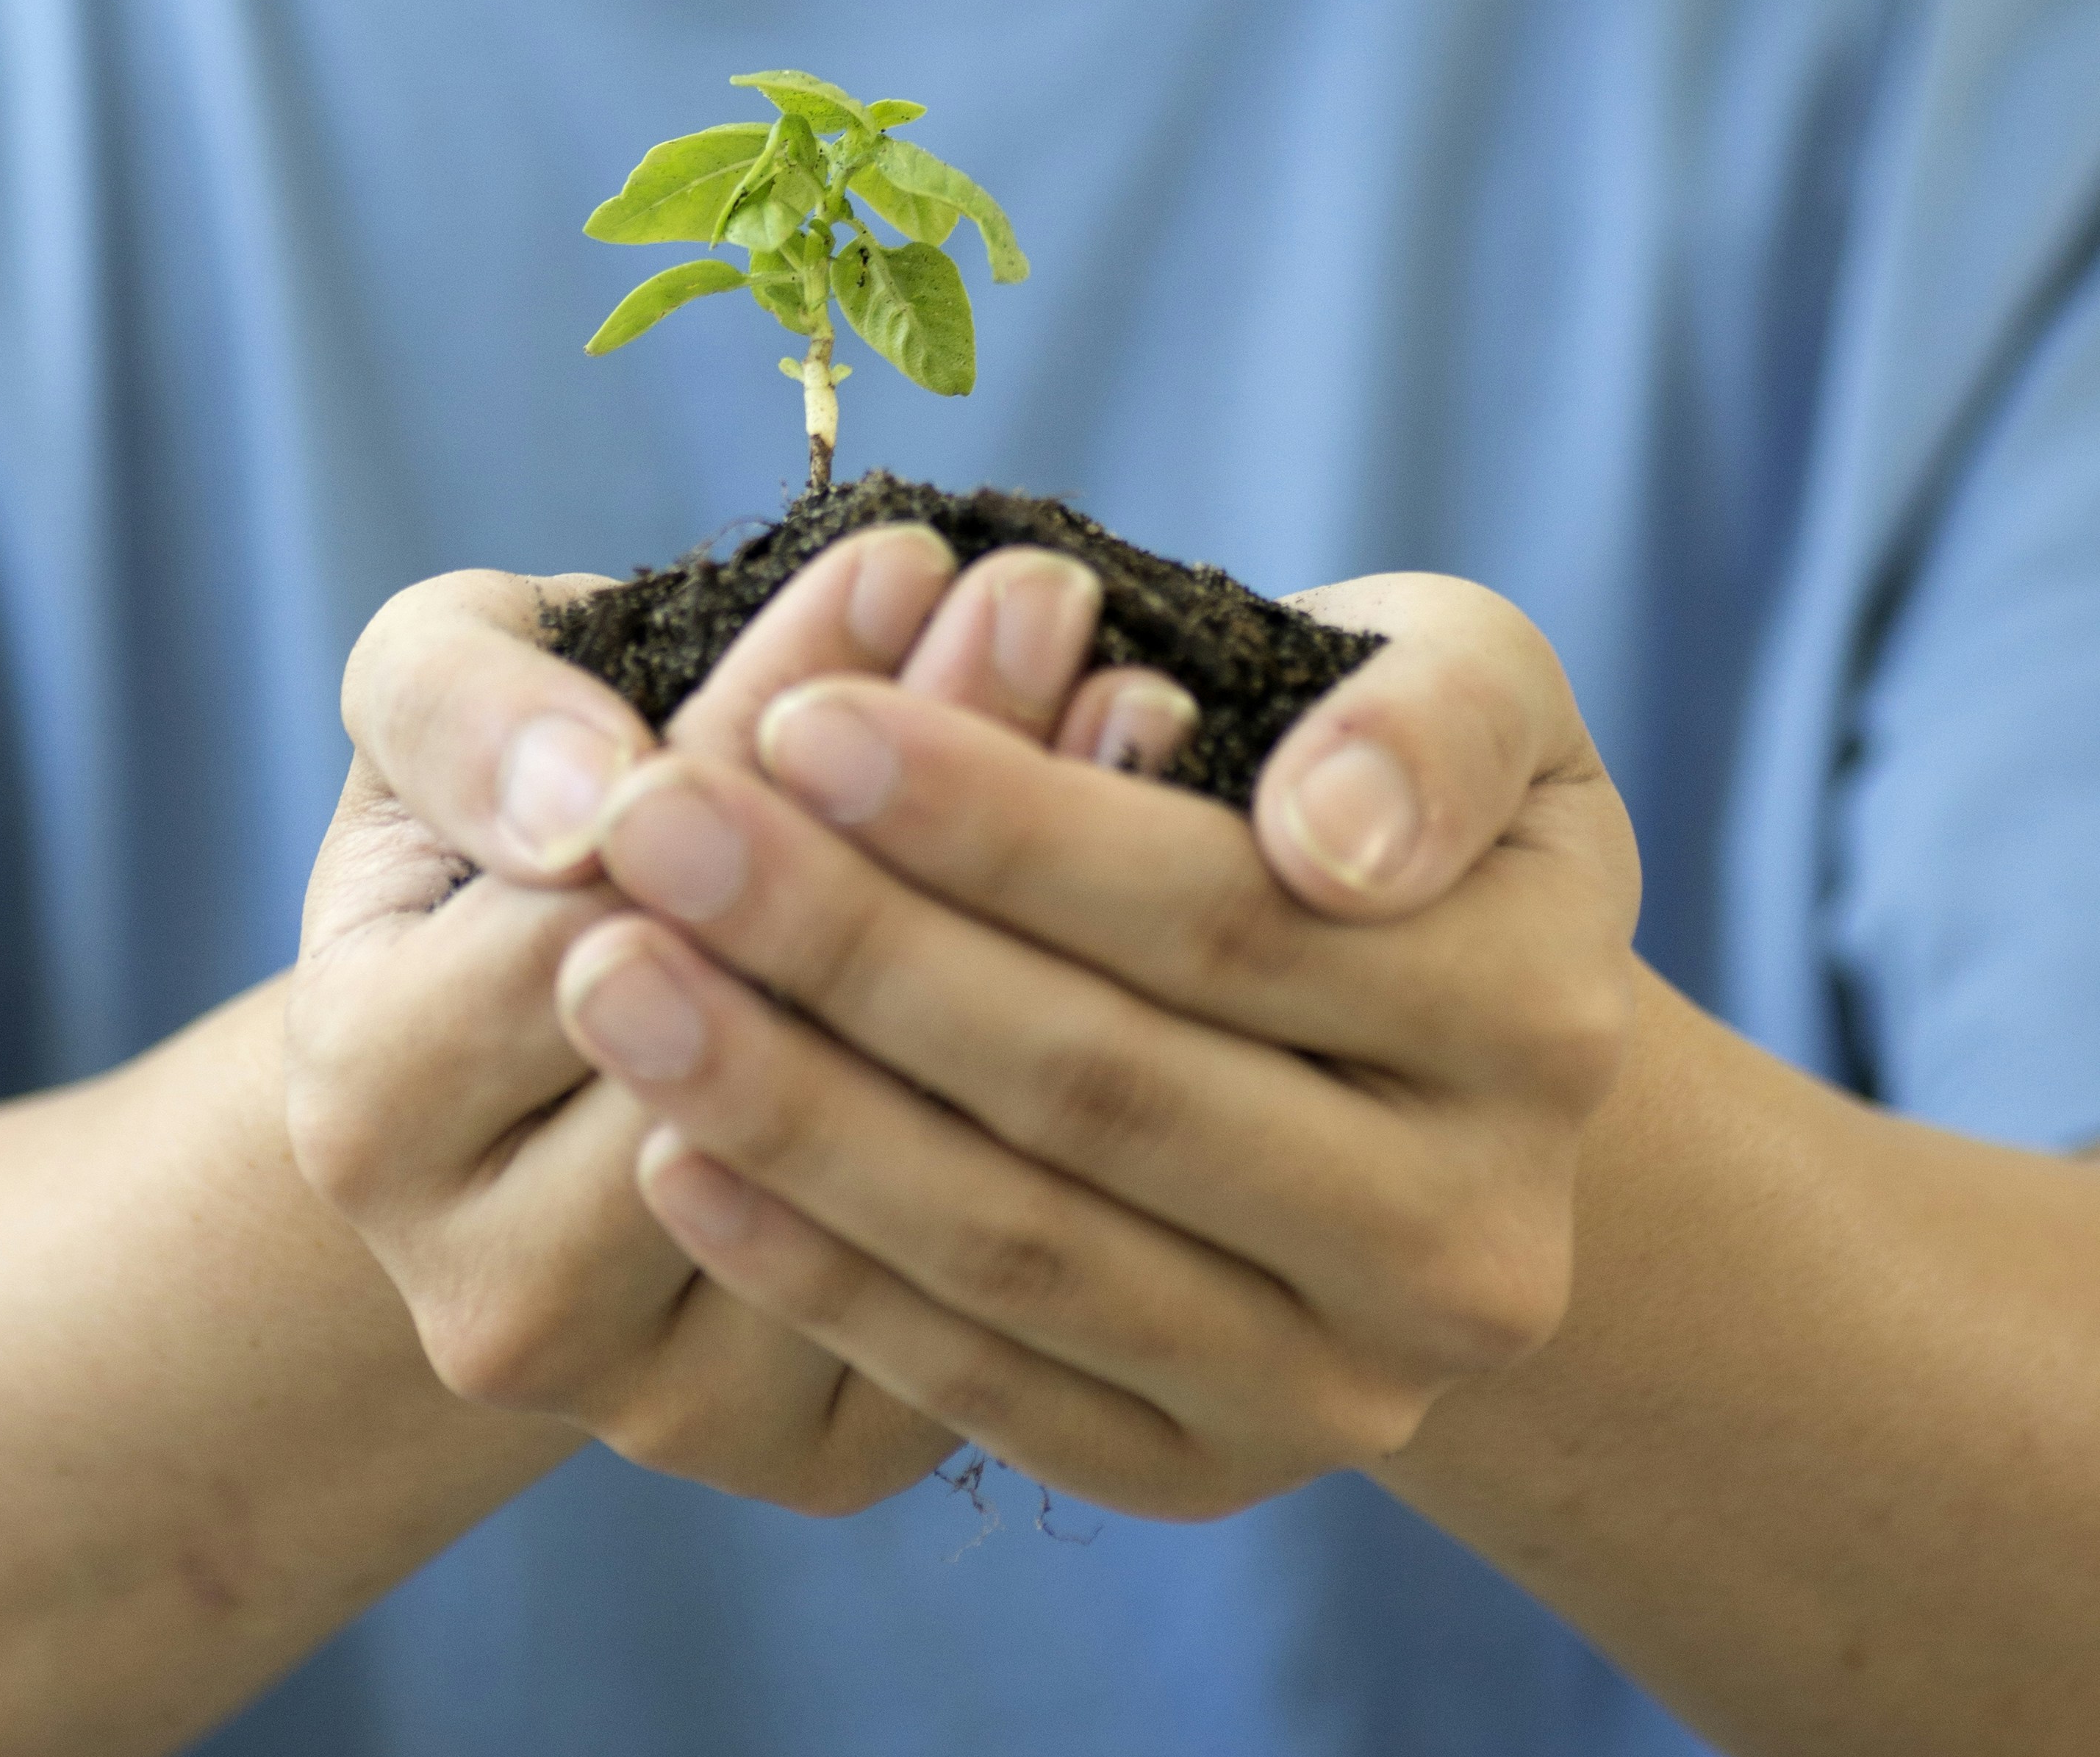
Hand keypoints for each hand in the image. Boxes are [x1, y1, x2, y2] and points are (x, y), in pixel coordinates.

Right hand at [284, 527, 1126, 1508]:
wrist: (533, 1083)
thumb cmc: (497, 829)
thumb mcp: (436, 708)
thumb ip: (473, 712)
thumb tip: (602, 797)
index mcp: (372, 1108)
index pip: (605, 898)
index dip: (764, 719)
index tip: (911, 555)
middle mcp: (495, 1301)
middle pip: (764, 1027)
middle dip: (927, 790)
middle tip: (1058, 604)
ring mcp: (659, 1406)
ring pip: (893, 1156)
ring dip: (1037, 915)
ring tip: (1140, 709)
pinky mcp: (818, 1456)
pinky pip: (978, 1271)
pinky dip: (1073, 1078)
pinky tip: (1156, 897)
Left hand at [553, 575, 1640, 1516]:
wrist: (1422, 1033)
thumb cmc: (1391, 782)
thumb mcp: (1464, 680)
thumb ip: (1426, 718)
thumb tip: (1329, 838)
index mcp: (1539, 1013)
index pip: (1216, 912)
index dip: (997, 820)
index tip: (798, 716)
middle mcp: (1470, 1243)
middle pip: (1099, 1083)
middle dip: (847, 946)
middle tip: (651, 824)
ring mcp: (1341, 1389)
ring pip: (1023, 1245)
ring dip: (792, 1108)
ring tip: (614, 971)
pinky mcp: (1207, 1474)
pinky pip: (989, 1381)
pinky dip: (819, 1269)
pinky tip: (675, 1148)